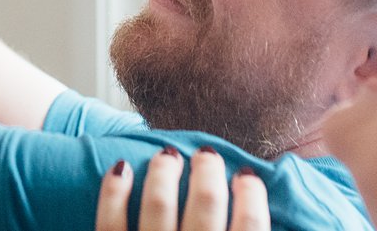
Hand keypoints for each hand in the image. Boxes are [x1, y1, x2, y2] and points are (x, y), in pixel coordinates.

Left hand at [96, 148, 268, 230]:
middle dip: (208, 171)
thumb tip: (265, 199)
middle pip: (206, 205)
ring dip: (164, 171)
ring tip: (168, 153)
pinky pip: (110, 222)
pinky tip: (121, 168)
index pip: (251, 227)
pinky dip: (114, 191)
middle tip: (207, 154)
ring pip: (159, 205)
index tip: (246, 174)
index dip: (252, 196)